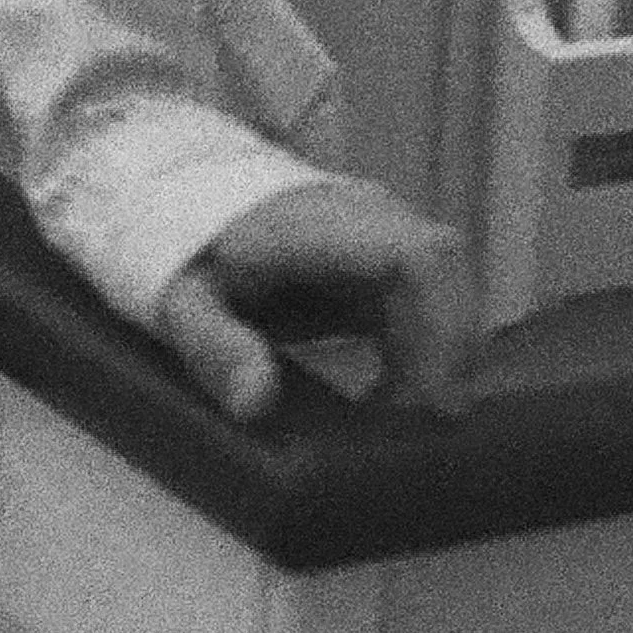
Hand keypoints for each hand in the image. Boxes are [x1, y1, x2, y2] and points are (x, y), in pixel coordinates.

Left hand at [149, 177, 467, 419]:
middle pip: (448, 277)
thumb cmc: (188, 252)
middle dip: (449, 356)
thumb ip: (216, 345)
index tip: (431, 398)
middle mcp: (371, 220)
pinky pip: (427, 306)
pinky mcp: (385, 266)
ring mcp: (384, 238)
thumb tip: (256, 406)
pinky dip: (420, 358)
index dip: (445, 325)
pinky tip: (387, 403)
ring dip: (437, 360)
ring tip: (398, 425)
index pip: (420, 257)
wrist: (188, 201)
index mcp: (325, 224)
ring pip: (447, 292)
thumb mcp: (183, 301)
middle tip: (416, 431)